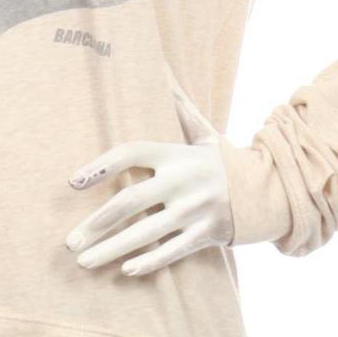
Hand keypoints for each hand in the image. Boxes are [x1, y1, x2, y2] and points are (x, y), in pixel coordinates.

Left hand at [64, 68, 234, 275]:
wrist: (268, 190)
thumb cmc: (221, 162)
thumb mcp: (203, 132)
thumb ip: (178, 106)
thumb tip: (159, 65)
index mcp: (176, 154)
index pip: (131, 153)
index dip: (100, 166)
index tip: (73, 183)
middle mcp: (184, 180)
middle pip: (131, 201)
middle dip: (96, 222)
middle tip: (68, 241)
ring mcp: (195, 210)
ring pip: (146, 232)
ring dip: (111, 249)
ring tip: (83, 261)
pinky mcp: (207, 235)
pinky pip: (172, 252)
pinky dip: (149, 262)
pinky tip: (125, 271)